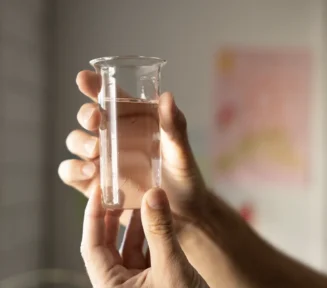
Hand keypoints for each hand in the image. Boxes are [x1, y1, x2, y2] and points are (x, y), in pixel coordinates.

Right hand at [59, 70, 207, 229]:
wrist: (182, 213)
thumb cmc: (184, 176)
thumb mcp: (181, 151)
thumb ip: (175, 126)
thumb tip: (167, 96)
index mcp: (135, 121)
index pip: (112, 98)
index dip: (95, 86)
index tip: (84, 78)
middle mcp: (115, 137)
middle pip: (89, 118)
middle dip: (87, 115)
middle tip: (96, 120)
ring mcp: (103, 160)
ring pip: (77, 143)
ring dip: (80, 143)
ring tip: (96, 153)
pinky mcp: (95, 184)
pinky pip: (73, 174)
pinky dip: (75, 172)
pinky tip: (92, 176)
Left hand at [81, 186, 207, 287]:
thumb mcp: (170, 267)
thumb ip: (160, 231)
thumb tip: (153, 194)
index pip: (92, 246)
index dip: (94, 216)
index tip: (100, 191)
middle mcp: (119, 287)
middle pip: (108, 245)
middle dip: (115, 218)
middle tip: (122, 191)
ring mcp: (137, 285)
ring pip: (130, 248)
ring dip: (138, 225)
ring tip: (146, 200)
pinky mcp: (154, 283)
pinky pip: (147, 254)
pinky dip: (152, 236)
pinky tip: (160, 220)